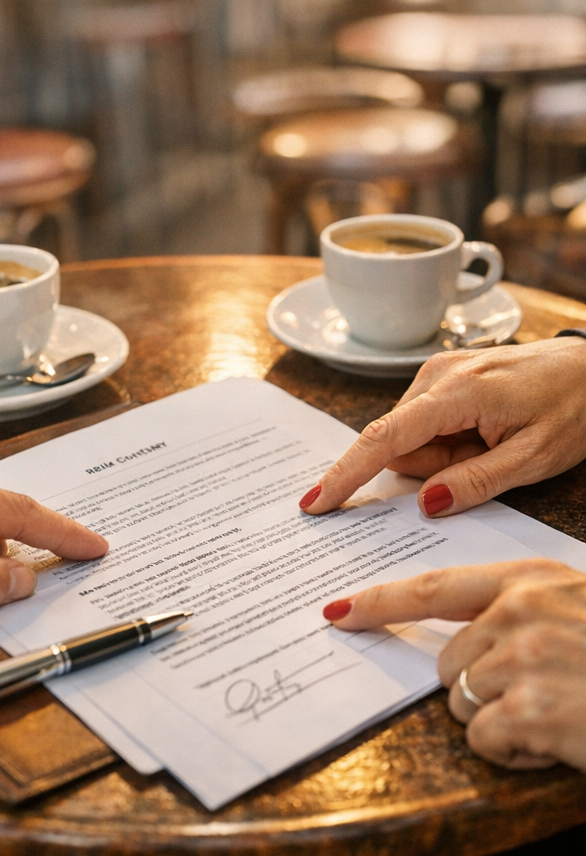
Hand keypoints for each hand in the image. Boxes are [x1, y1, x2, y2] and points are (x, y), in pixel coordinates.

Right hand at [301, 338, 585, 517]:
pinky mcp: (442, 376)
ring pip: (411, 437)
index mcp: (456, 392)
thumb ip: (477, 482)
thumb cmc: (576, 406)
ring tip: (495, 442)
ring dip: (445, 454)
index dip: (347, 473)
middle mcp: (435, 375)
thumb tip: (426, 504)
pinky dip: (449, 438)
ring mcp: (437, 372)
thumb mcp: (536, 457)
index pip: (384, 439)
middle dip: (433, 467)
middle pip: (400, 445)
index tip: (315, 501)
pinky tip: (486, 431)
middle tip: (490, 459)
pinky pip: (424, 423)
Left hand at [323, 559, 585, 770]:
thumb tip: (469, 629)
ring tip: (564, 711)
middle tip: (548, 693)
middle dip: (483, 687)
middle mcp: (521, 612)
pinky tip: (563, 738)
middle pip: (447, 662)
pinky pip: (485, 739)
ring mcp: (524, 659)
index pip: (434, 588)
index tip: (336, 612)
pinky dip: (517, 751)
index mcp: (534, 581)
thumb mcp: (582, 608)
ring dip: (505, 721)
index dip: (379, 602)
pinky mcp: (530, 709)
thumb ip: (527, 609)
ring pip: (463, 702)